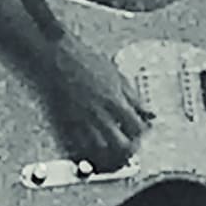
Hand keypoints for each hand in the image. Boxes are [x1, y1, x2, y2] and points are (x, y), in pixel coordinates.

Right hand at [35, 32, 150, 171]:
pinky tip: (93, 141)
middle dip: (129, 147)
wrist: (56, 55)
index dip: (142, 133)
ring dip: (110, 149)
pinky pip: (81, 144)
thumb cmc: (84, 59)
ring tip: (112, 144)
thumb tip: (148, 113)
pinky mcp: (67, 122)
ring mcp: (83, 120)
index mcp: (115, 100)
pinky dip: (90, 147)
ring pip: (102, 148)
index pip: (137, 127)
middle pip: (122, 144)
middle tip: (129, 144)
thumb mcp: (116, 74)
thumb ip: (134, 97)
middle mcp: (100, 113)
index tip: (141, 131)